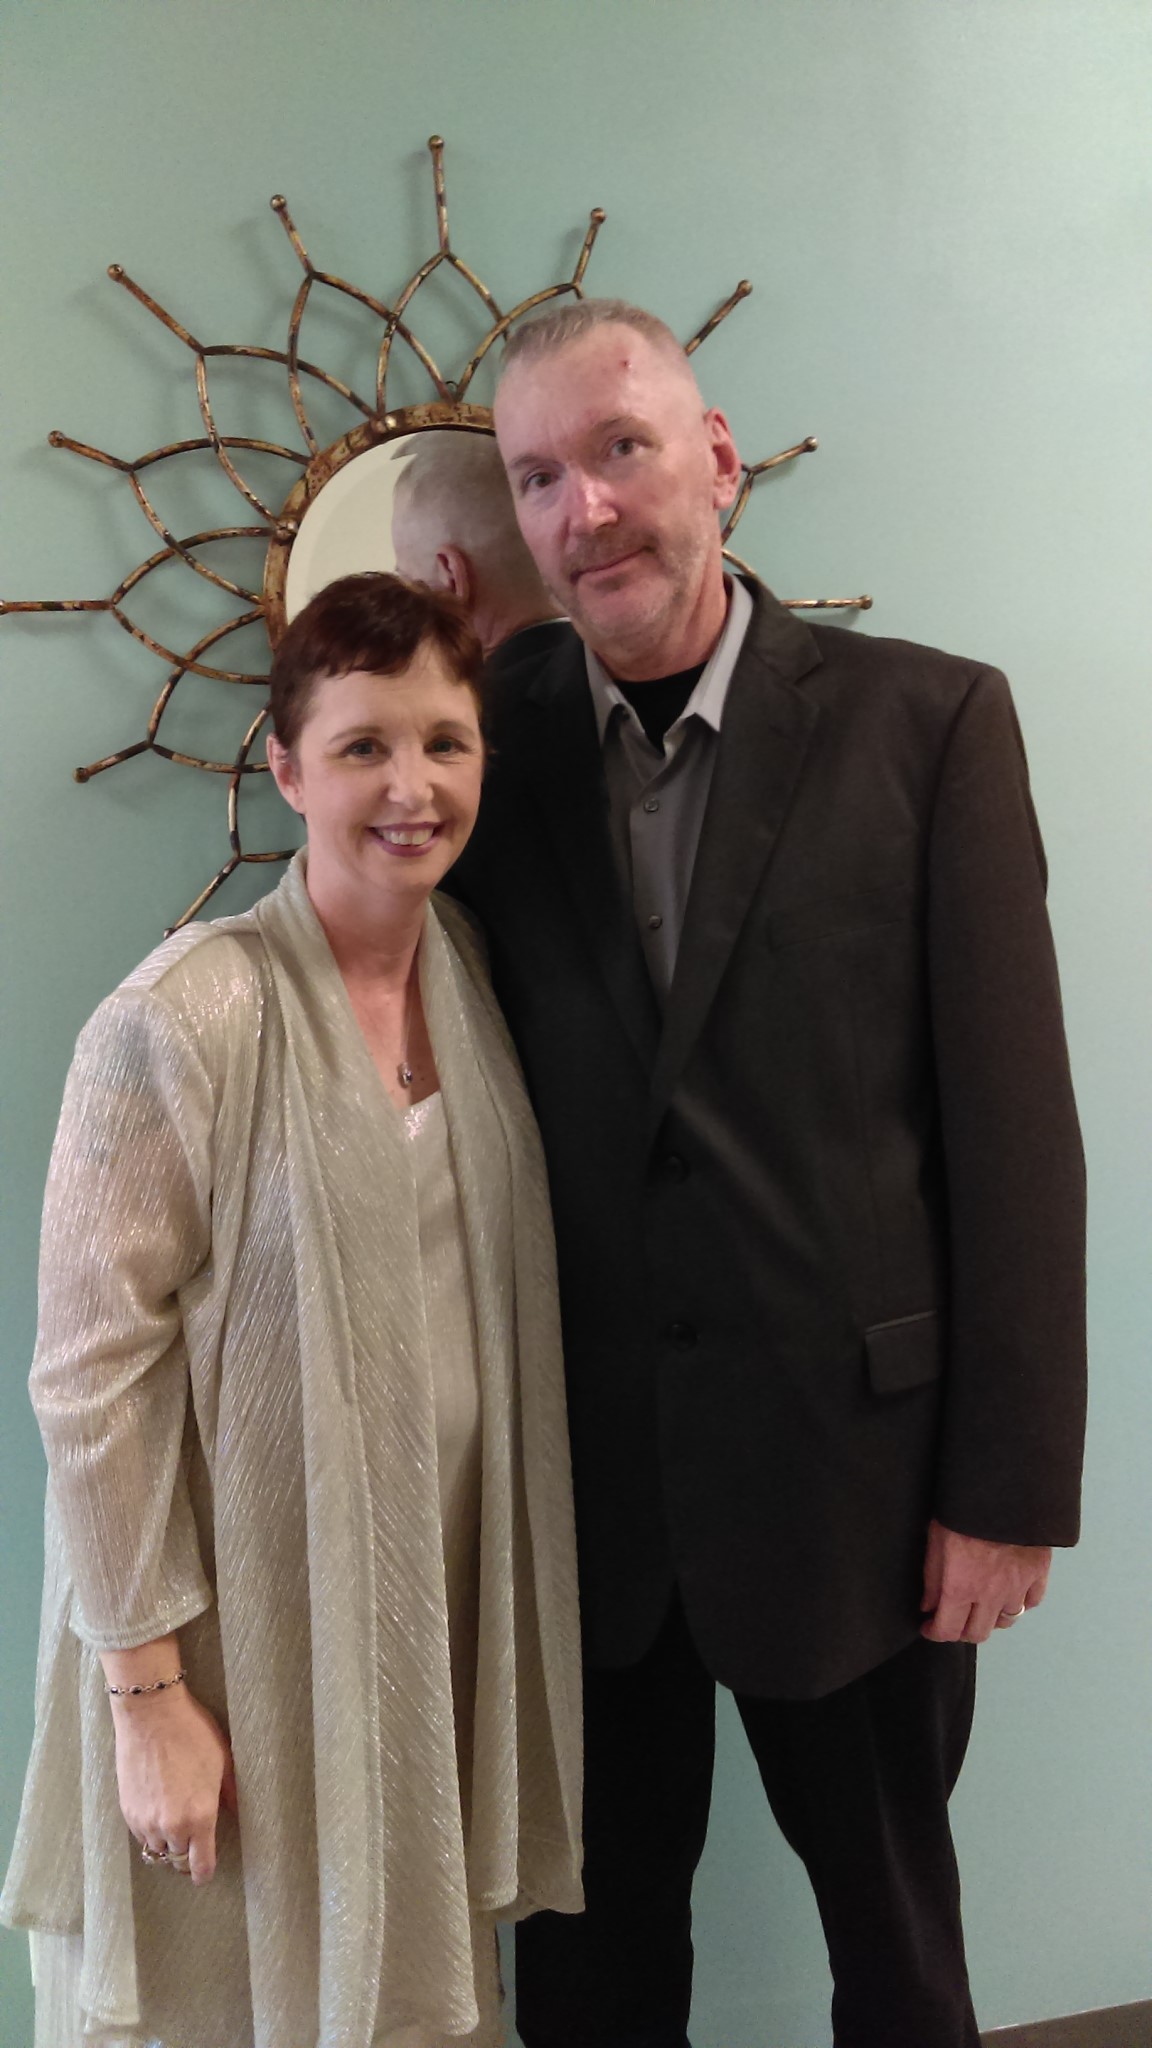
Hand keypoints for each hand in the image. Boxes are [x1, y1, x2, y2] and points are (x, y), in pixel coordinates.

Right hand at [111, 1684, 236, 1884]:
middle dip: (187, 1853)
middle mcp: (171, 1827)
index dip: (204, 1872)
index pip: (200, 1866)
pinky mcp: (127, 1811)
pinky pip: (140, 1835)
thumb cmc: (192, 1733)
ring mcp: (145, 1821)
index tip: (205, 1871)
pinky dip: (149, 1831)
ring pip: (157, 1850)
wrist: (151, 1714)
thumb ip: (231, 1794)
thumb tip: (238, 1813)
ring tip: (175, 1822)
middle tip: (194, 1838)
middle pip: (178, 1860)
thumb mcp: (223, 1762)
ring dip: (167, 1843)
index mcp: (199, 1817)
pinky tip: (158, 1810)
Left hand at [920, 1517, 1051, 1644]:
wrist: (1004, 1488)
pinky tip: (1011, 1592)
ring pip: (1006, 1620)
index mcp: (961, 1588)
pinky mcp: (1038, 1573)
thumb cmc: (963, 1510)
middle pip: (978, 1633)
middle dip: (961, 1630)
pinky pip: (1032, 1602)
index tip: (929, 1626)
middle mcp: (991, 1595)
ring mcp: (1018, 1587)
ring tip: (982, 1605)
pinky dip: (1021, 1602)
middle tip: (953, 1617)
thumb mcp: (936, 1539)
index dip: (935, 1632)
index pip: (948, 1630)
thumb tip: (928, 1605)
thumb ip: (932, 1577)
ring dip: (991, 1618)